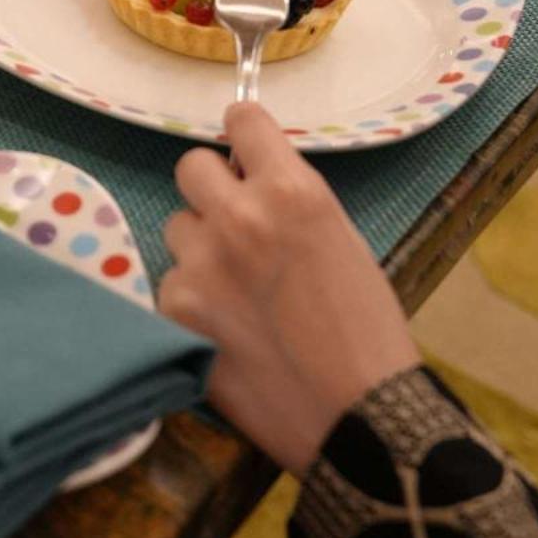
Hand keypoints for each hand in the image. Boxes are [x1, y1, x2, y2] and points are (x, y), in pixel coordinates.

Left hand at [158, 104, 420, 474]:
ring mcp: (199, 262)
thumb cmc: (368, 332)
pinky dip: (192, 302)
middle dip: (212, 189)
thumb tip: (249, 181)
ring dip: (200, 249)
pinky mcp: (174, 308)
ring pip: (177, 227)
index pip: (242, 120)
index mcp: (292, 192)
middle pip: (190, 166)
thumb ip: (288, 204)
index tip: (242, 149)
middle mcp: (238, 216)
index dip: (243, 134)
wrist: (360, 417)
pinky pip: (170, 283)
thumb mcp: (340, 241)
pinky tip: (227, 331)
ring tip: (240, 293)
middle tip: (234, 223)